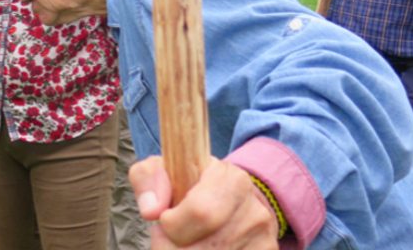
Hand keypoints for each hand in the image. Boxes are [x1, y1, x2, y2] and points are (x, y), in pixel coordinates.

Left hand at [129, 156, 279, 249]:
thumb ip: (148, 179)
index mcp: (231, 179)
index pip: (201, 212)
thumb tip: (151, 210)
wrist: (228, 201)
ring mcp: (264, 239)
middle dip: (172, 248)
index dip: (172, 224)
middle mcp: (254, 210)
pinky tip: (199, 247)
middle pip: (202, 249)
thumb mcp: (163, 171)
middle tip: (169, 238)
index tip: (165, 219)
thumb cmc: (188, 185)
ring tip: (184, 243)